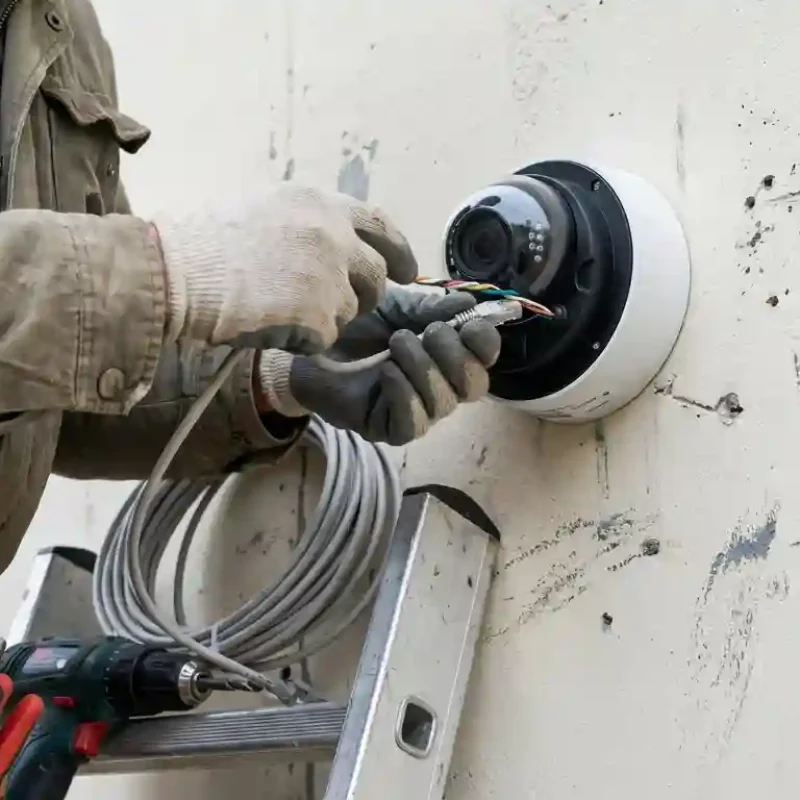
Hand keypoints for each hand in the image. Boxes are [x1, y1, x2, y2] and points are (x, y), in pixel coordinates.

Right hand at [153, 185, 417, 353]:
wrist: (178, 272)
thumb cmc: (207, 243)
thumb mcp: (265, 210)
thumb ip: (309, 225)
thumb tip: (337, 246)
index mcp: (321, 204)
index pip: (382, 225)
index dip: (399, 250)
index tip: (406, 270)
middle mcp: (334, 236)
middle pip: (375, 276)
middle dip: (363, 295)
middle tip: (336, 305)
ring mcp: (330, 276)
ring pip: (350, 310)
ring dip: (325, 317)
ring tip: (281, 309)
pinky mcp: (319, 315)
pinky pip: (324, 338)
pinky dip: (302, 339)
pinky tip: (270, 325)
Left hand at [258, 288, 501, 444]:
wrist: (307, 346)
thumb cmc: (354, 326)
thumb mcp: (396, 308)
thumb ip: (432, 308)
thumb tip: (469, 305)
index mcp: (445, 356)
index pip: (484, 358)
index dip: (485, 343)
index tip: (469, 323)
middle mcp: (437, 387)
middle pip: (474, 386)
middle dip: (456, 356)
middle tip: (428, 332)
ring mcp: (414, 411)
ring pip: (444, 404)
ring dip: (424, 368)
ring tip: (395, 344)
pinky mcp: (387, 429)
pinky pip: (413, 424)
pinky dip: (404, 394)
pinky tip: (385, 372)